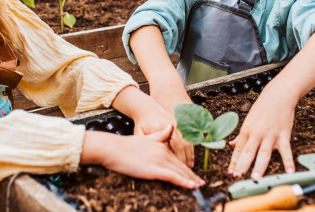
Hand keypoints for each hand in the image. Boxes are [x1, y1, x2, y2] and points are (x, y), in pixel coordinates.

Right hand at [82, 126, 204, 188]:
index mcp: (161, 145)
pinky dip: (183, 181)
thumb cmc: (125, 145)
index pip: (178, 156)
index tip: (194, 173)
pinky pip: (172, 176)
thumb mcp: (145, 136)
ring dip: (190, 180)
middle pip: (181, 165)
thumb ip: (159, 135)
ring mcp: (159, 160)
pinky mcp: (154, 169)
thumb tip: (170, 128)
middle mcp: (163, 151)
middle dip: (192, 175)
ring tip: (199, 186)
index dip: (187, 165)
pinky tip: (191, 186)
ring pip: (180, 171)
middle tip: (201, 182)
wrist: (113, 147)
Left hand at [111, 86, 193, 166]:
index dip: (172, 161)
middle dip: (183, 160)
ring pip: (186, 142)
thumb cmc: (141, 122)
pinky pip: (189, 137)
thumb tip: (145, 158)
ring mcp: (176, 123)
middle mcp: (169, 126)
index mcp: (157, 129)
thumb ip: (143, 144)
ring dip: (189, 155)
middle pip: (179, 146)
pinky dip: (190, 148)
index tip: (175, 172)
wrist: (147, 107)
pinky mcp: (180, 122)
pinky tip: (190, 158)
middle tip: (186, 172)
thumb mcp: (138, 132)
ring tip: (190, 167)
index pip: (167, 148)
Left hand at [227, 86, 295, 178]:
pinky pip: (286, 150)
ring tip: (255, 178)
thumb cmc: (262, 107)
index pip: (239, 149)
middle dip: (242, 165)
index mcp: (247, 130)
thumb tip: (231, 144)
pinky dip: (288, 161)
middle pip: (248, 152)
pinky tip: (289, 171)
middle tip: (238, 177)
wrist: (278, 95)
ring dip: (260, 166)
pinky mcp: (283, 134)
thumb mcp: (248, 119)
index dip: (234, 161)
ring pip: (264, 153)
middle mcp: (257, 133)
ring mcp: (270, 134)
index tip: (231, 172)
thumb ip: (241, 135)